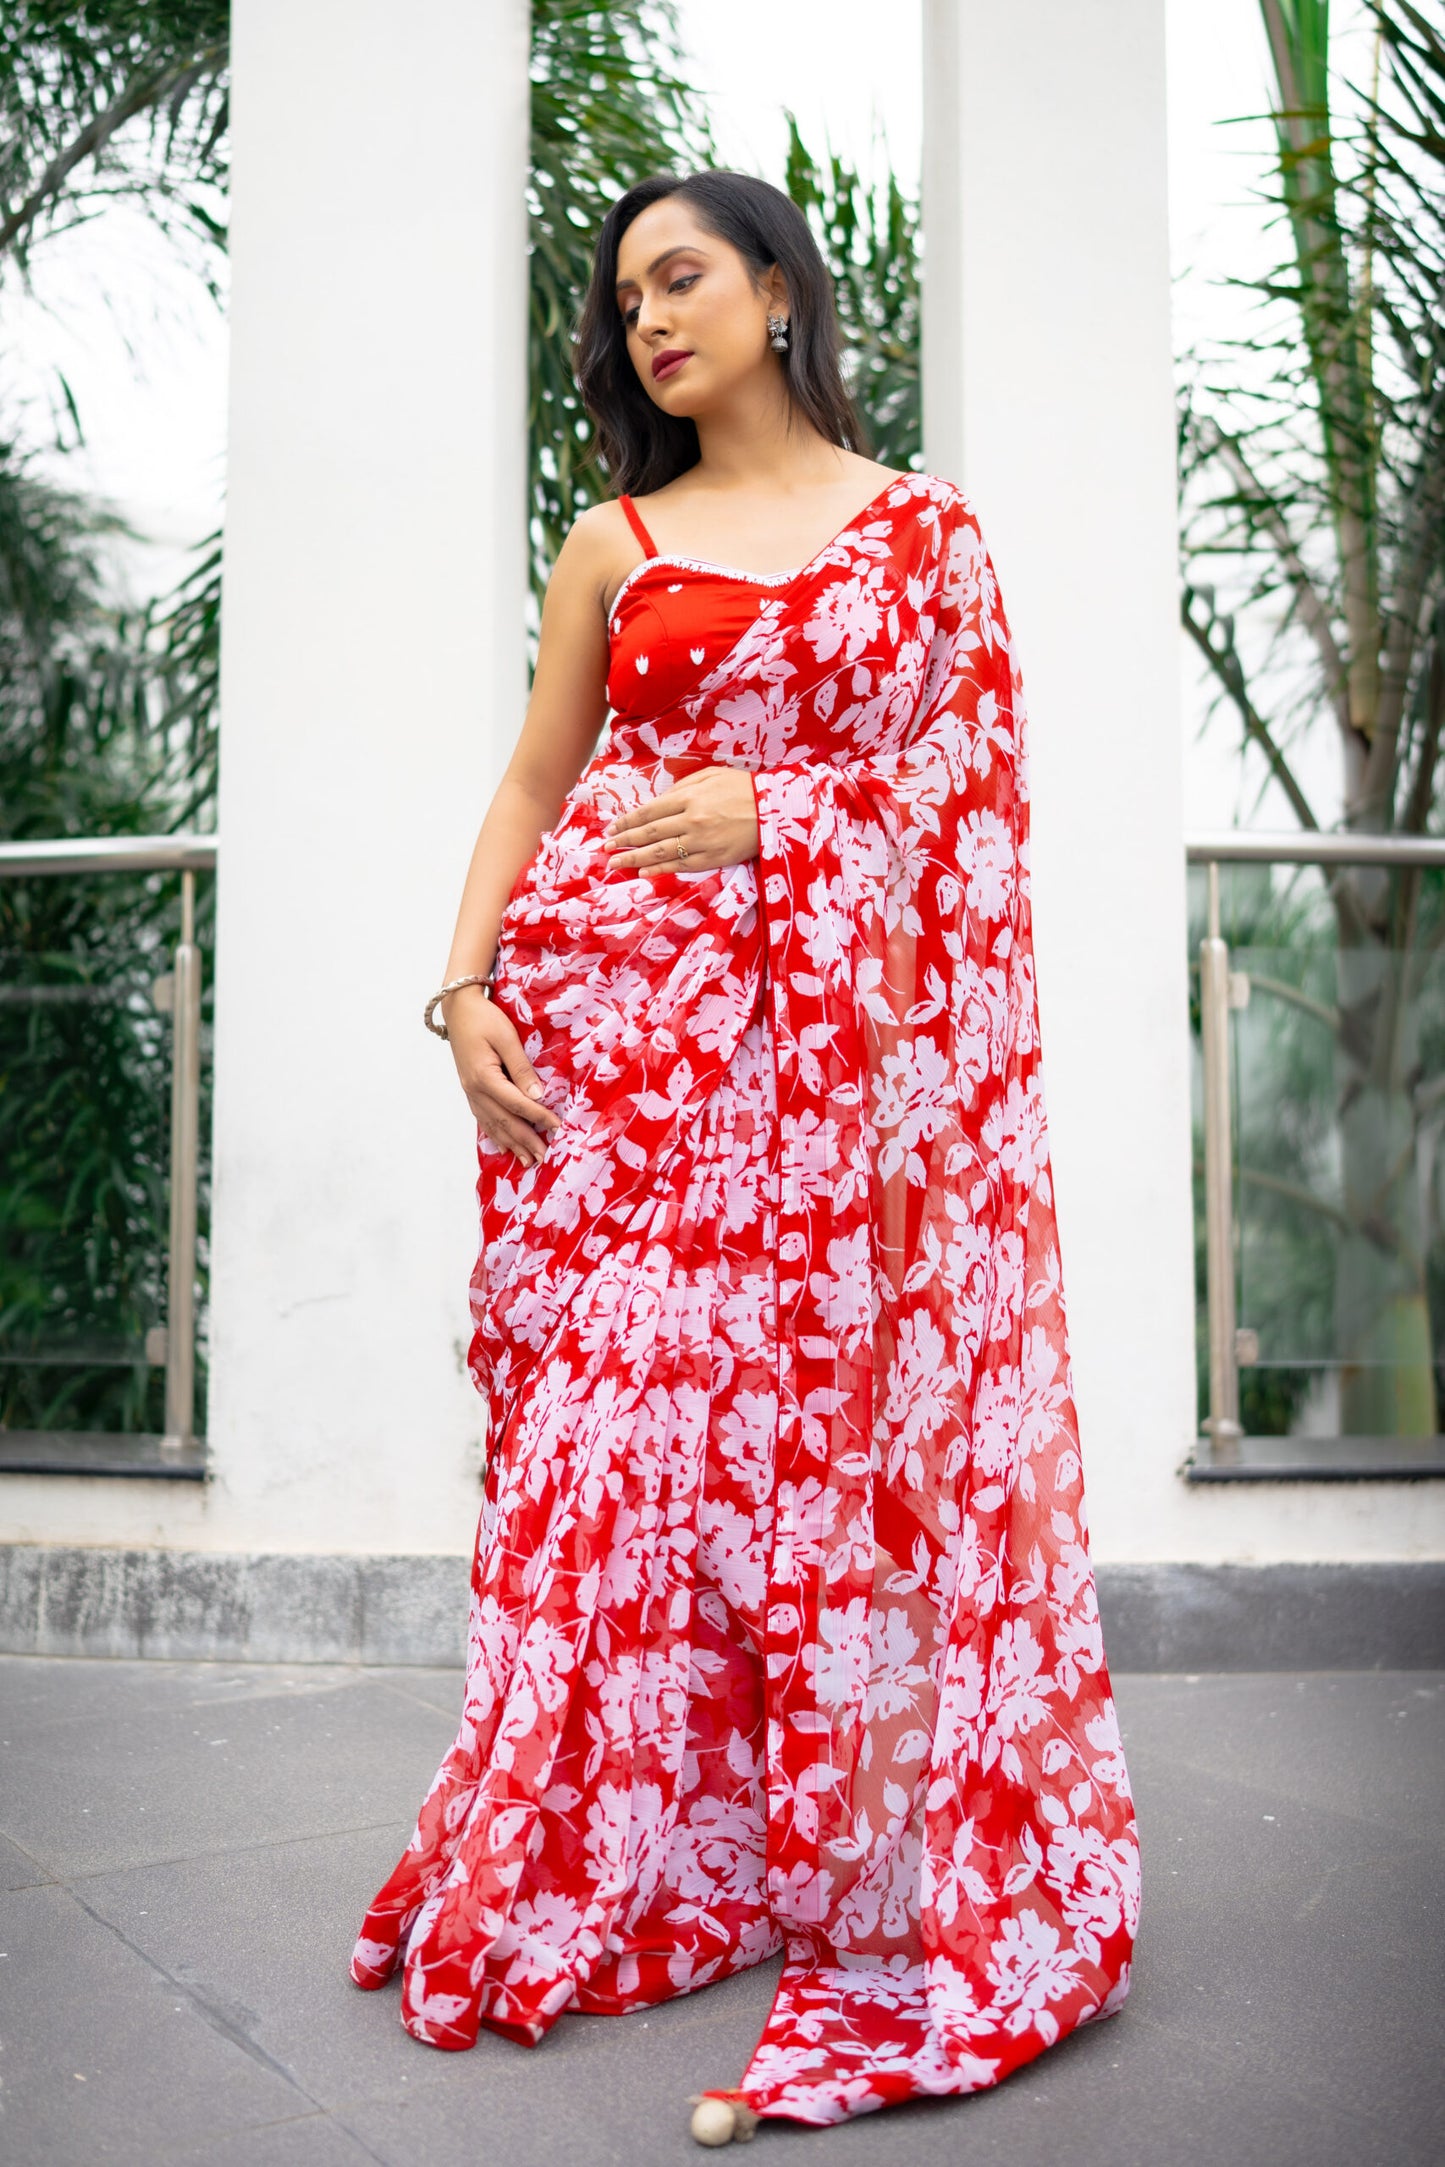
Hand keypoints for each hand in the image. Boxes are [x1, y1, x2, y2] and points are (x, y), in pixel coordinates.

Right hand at [443, 983, 562, 1168]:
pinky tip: (504, 1146)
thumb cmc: (484, 1018)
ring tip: (527, 1161)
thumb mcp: (506, 1037)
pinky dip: (495, 1134)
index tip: (558, 1128)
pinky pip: (483, 1118)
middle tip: (544, 1159)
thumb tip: (537, 1096)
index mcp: (484, 1077)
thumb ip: (521, 1068)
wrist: (458, 1009)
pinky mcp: (470, 1089)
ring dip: (511, 1144)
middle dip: (525, 1142)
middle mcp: (474, 1090)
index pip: (517, 1104)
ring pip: (492, 1124)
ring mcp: (470, 1092)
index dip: (538, 1117)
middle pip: (504, 1121)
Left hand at [601, 764, 757, 872]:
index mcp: (689, 797)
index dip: (627, 822)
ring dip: (634, 858)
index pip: (649, 812)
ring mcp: (702, 841)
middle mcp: (691, 819)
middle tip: (605, 848)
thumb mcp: (712, 775)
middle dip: (624, 841)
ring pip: (660, 852)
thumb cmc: (743, 788)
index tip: (611, 829)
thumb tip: (658, 801)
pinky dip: (660, 869)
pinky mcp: (714, 858)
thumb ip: (683, 786)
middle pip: (649, 833)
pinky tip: (644, 871)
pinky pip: (681, 865)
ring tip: (615, 863)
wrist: (775, 809)